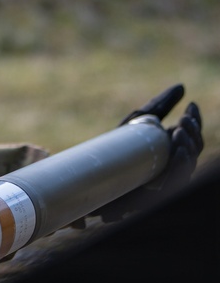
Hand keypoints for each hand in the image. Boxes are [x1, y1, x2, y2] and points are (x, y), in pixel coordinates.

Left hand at [99, 85, 203, 222]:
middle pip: (192, 153)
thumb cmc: (114, 148)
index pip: (191, 139)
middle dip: (193, 135)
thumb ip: (159, 107)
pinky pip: (171, 185)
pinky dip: (178, 169)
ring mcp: (160, 182)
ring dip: (188, 150)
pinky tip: (178, 153)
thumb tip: (182, 87)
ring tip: (180, 133)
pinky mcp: (149, 196)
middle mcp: (169, 167)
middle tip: (183, 119)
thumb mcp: (137, 122)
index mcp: (170, 151)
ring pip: (186, 169)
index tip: (191, 104)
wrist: (86, 172)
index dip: (196, 123)